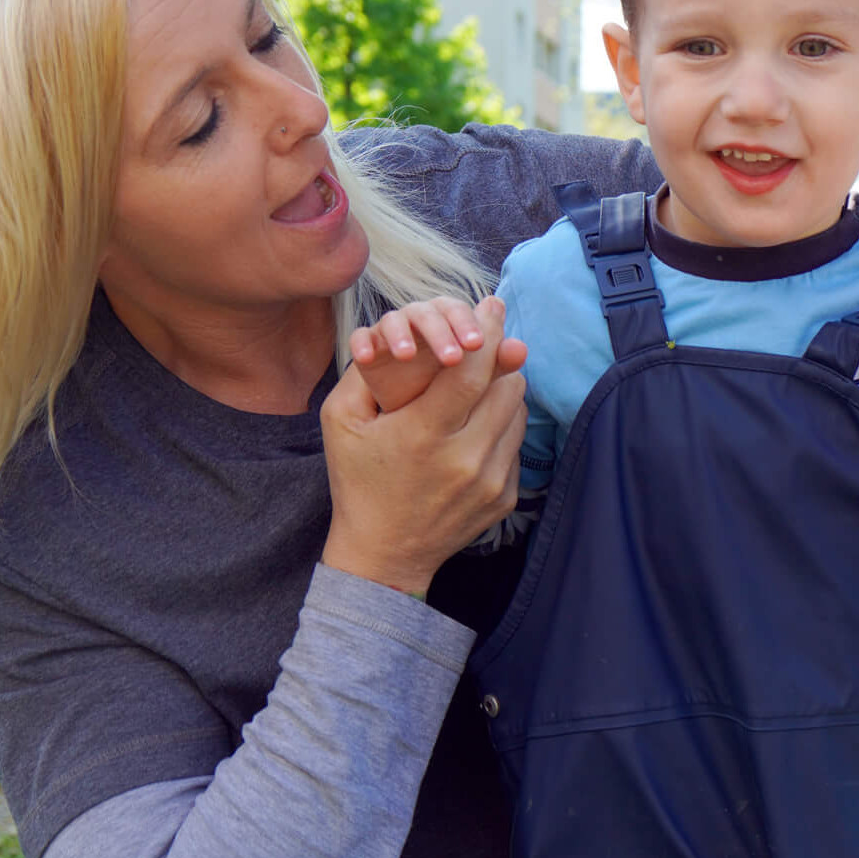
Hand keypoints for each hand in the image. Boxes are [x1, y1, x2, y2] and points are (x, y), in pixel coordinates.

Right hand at [320, 295, 528, 595]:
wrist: (383, 553)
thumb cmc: (357, 481)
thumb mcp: (341, 422)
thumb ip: (364, 371)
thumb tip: (398, 331)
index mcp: (422, 435)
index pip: (472, 371)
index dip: (487, 331)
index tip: (492, 304)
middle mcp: (463, 459)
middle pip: (506, 385)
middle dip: (498, 356)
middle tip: (488, 340)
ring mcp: (488, 480)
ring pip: (517, 410)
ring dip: (503, 388)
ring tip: (481, 382)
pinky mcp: (504, 496)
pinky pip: (516, 441)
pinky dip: (503, 423)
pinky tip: (479, 422)